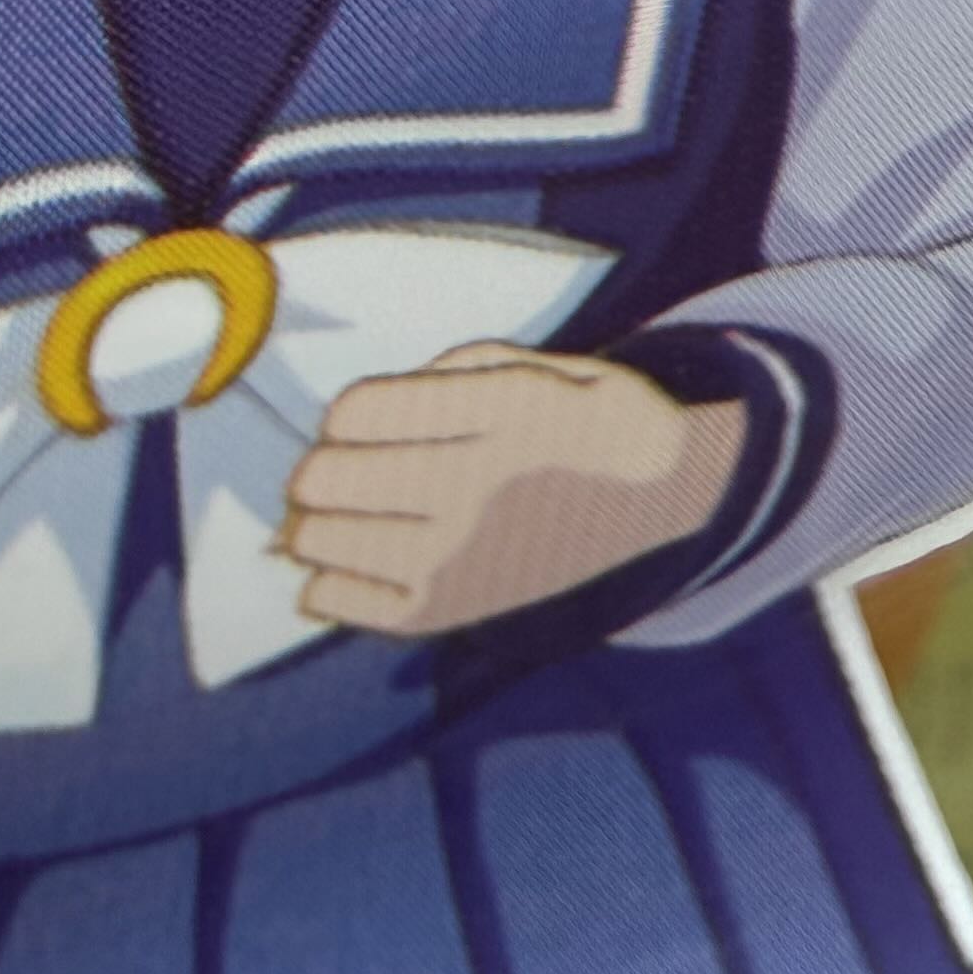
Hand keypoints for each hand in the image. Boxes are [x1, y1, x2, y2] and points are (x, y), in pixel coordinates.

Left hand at [281, 343, 745, 634]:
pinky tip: (340, 566)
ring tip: (335, 515)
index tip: (356, 420)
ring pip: (326, 541)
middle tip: (334, 470)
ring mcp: (465, 557)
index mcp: (493, 414)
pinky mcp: (458, 611)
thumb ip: (432, 381)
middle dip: (316, 469)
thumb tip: (345, 424)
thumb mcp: (519, 362)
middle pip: (330, 479)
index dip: (342, 415)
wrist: (660, 496)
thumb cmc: (570, 414)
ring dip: (311, 524)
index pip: (359, 414)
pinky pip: (349, 605)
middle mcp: (477, 486)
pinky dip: (326, 584)